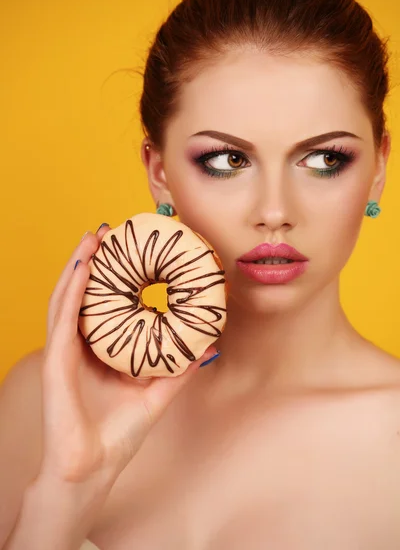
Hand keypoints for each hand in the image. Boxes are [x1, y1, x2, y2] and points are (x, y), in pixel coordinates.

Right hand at [40, 225, 217, 487]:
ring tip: (92, 236)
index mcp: (98, 350)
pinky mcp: (56, 361)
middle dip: (94, 260)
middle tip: (108, 230)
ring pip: (68, 297)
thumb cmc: (118, 434)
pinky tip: (82, 266)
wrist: (92, 468)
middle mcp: (78, 345)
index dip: (112, 275)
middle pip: (83, 293)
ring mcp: (64, 351)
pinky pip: (63, 318)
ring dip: (79, 264)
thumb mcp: (156, 393)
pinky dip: (72, 289)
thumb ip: (180, 370)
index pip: (102, 303)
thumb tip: (209, 346)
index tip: (129, 247)